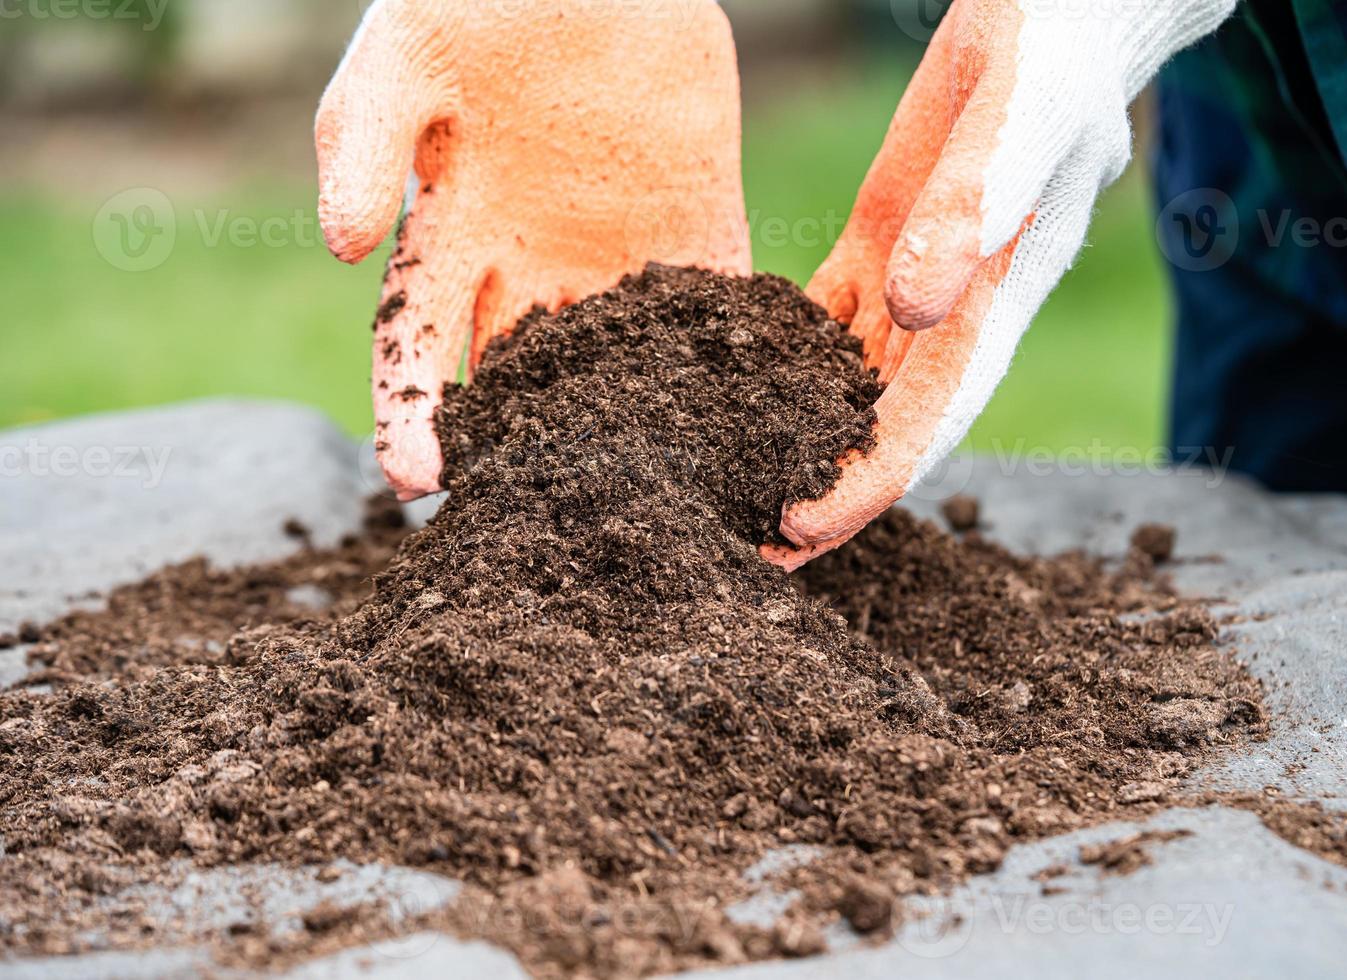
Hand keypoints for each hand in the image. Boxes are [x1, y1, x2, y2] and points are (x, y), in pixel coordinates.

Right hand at [316, 0, 749, 499]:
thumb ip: (362, 145)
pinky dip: (735, 366)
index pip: (420, 353)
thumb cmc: (472, 0)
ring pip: (624, 370)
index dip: (414, 419)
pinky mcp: (698, 228)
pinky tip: (750, 423)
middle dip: (531, 459)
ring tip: (665, 508)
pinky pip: (717, 310)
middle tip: (547, 532)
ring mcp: (620, 256)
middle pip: (526, 387)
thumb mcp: (400, 60)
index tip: (417, 485)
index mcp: (454, 241)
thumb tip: (340, 247)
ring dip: (640, 438)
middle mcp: (535, 269)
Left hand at [765, 0, 1234, 569]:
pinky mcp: (882, 236)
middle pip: (879, 424)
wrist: (1063, 11)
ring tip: (728, 484)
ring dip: (796, 436)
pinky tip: (733, 383)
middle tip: (742, 542)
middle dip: (819, 484)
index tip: (794, 526)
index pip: (926, 423)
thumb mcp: (1017, 124)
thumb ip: (967, 213)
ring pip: (847, 382)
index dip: (864, 484)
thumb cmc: (1059, 59)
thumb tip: (909, 310)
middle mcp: (949, 310)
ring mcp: (913, 277)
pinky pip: (828, 315)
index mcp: (989, 305)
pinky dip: (783, 354)